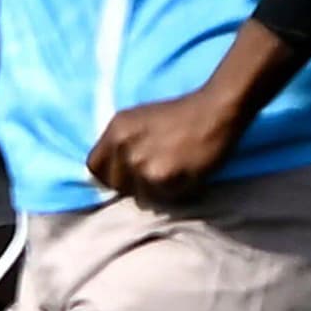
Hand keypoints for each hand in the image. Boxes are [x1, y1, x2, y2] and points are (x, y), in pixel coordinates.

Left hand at [85, 84, 245, 203]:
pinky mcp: (161, 178)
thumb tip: (109, 175)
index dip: (110, 176)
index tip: (126, 177)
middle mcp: (123, 146)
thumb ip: (122, 143)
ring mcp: (140, 163)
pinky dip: (174, 193)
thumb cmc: (183, 115)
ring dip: (156, 191)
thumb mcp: (141, 119)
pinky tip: (186, 175)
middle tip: (159, 173)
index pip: (94, 167)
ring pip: (139, 196)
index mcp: (116, 129)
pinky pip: (161, 199)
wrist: (216, 111)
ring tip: (175, 172)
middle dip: (135, 185)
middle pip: (116, 186)